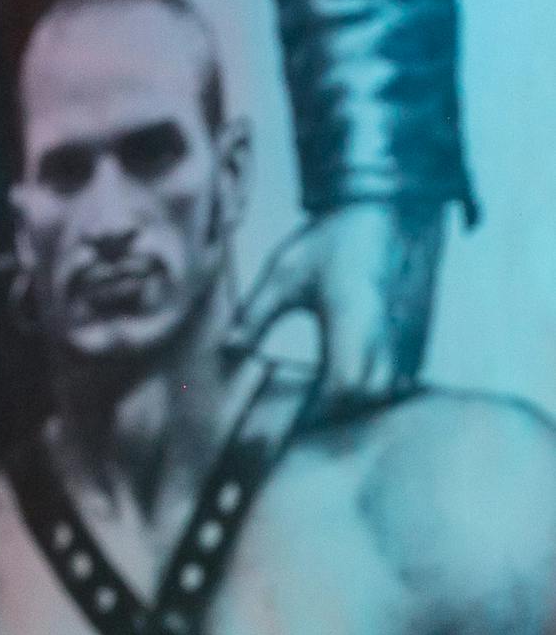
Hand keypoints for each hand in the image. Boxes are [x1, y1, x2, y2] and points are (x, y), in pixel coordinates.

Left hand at [227, 200, 447, 403]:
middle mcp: (381, 334)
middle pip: (369, 394)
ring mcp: (398, 333)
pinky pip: (397, 371)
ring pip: (387, 386)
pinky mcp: (405, 330)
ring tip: (324, 406)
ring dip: (360, 400)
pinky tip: (348, 384)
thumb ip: (256, 314)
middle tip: (306, 419)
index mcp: (350, 322)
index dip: (323, 408)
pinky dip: (375, 384)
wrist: (378, 213)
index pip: (345, 384)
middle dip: (341, 412)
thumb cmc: (328, 242)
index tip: (296, 421)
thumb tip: (230, 348)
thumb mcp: (282, 274)